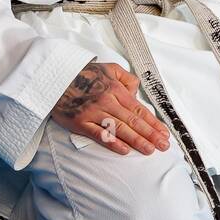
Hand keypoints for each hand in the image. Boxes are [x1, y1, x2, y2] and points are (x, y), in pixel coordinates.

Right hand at [50, 60, 170, 155]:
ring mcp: (94, 113)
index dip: (153, 123)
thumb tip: (137, 92)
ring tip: (149, 150)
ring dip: (136, 140)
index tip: (164, 133)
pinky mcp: (80, 122)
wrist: (55, 77)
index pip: (139, 110)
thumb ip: (127, 79)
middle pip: (133, 121)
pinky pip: (99, 134)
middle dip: (150, 134)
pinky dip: (112, 142)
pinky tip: (124, 150)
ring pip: (120, 129)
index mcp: (117, 90)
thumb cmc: (84, 74)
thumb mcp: (110, 68)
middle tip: (163, 146)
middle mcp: (108, 102)